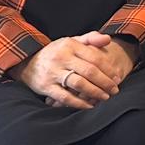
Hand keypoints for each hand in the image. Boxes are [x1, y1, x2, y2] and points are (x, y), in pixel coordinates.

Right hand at [8, 33, 129, 109]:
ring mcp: (53, 73)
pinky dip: (79, 103)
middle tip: (115, 90)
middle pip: (89, 71)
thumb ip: (90, 38)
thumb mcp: (71, 41)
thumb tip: (108, 40)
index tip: (117, 77)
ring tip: (105, 97)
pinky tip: (89, 106)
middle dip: (105, 82)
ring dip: (95, 92)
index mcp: (70, 45)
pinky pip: (65, 97)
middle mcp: (61, 58)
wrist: (27, 62)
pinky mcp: (46, 87)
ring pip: (79, 84)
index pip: (94, 57)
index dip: (108, 69)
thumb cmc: (56, 52)